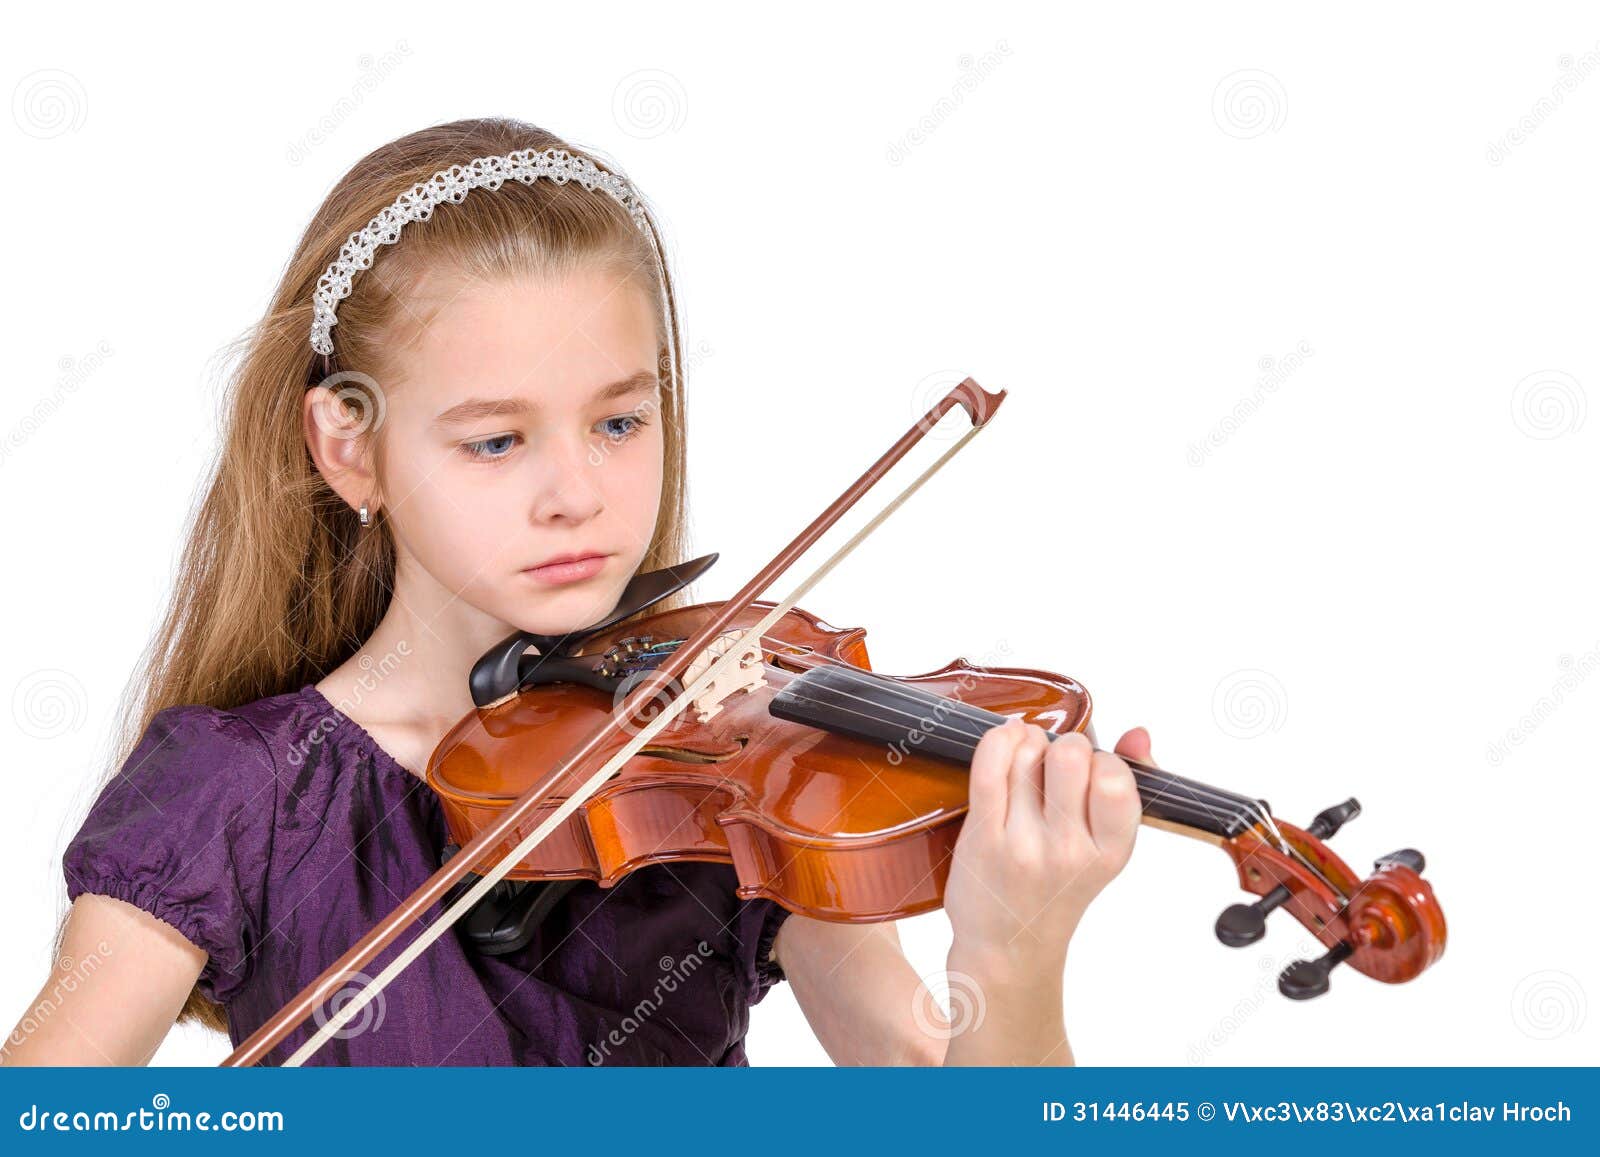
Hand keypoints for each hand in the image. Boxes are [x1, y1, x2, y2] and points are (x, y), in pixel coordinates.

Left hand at [944, 720, 1147, 979]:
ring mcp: (1022, 844)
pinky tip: (1005, 740)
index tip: (1089, 771)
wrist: (1009, 945)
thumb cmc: (1057, 890)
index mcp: (1110, 852)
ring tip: (1027, 762)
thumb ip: (1127, 785)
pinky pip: (989, 767)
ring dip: (1029, 744)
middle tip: (1055, 764)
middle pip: (1070, 756)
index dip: (1101, 758)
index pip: (1116, 777)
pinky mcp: (982, 837)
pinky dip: (998, 740)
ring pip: (1027, 754)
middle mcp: (1068, 850)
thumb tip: (1137, 732)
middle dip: (1064, 744)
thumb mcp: (1104, 848)